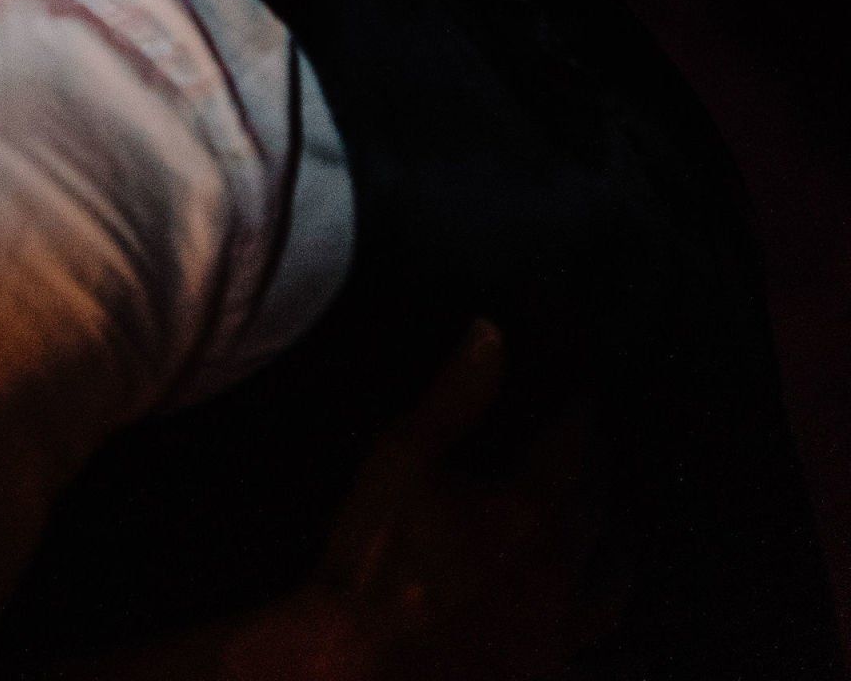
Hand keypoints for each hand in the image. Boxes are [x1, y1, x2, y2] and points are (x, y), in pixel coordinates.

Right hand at [79, 324, 620, 680]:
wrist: (360, 665)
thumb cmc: (374, 558)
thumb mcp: (401, 459)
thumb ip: (453, 396)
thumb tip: (492, 330)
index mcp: (528, 508)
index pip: (572, 446)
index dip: (581, 416)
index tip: (586, 397)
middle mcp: (559, 568)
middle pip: (597, 510)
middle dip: (598, 475)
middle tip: (596, 455)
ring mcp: (559, 633)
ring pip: (610, 589)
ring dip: (615, 557)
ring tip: (614, 543)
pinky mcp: (549, 677)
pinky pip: (599, 664)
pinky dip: (612, 654)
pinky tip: (612, 652)